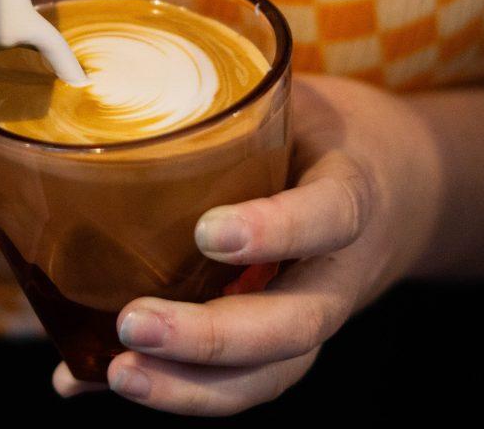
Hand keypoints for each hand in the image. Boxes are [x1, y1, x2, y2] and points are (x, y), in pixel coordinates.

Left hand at [53, 75, 444, 415]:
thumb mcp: (292, 104)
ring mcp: (311, 315)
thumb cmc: (321, 135)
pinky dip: (167, 387)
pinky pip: (238, 381)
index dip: (276, 230)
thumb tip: (117, 95)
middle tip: (136, 323)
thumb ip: (227, 112)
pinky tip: (88, 380)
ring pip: (270, 374)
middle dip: (213, 337)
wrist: (395, 187)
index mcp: (351, 194)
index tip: (209, 232)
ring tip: (119, 373)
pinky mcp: (280, 343)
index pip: (330, 217)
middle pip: (295, 325)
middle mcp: (338, 271)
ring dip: (190, 385)